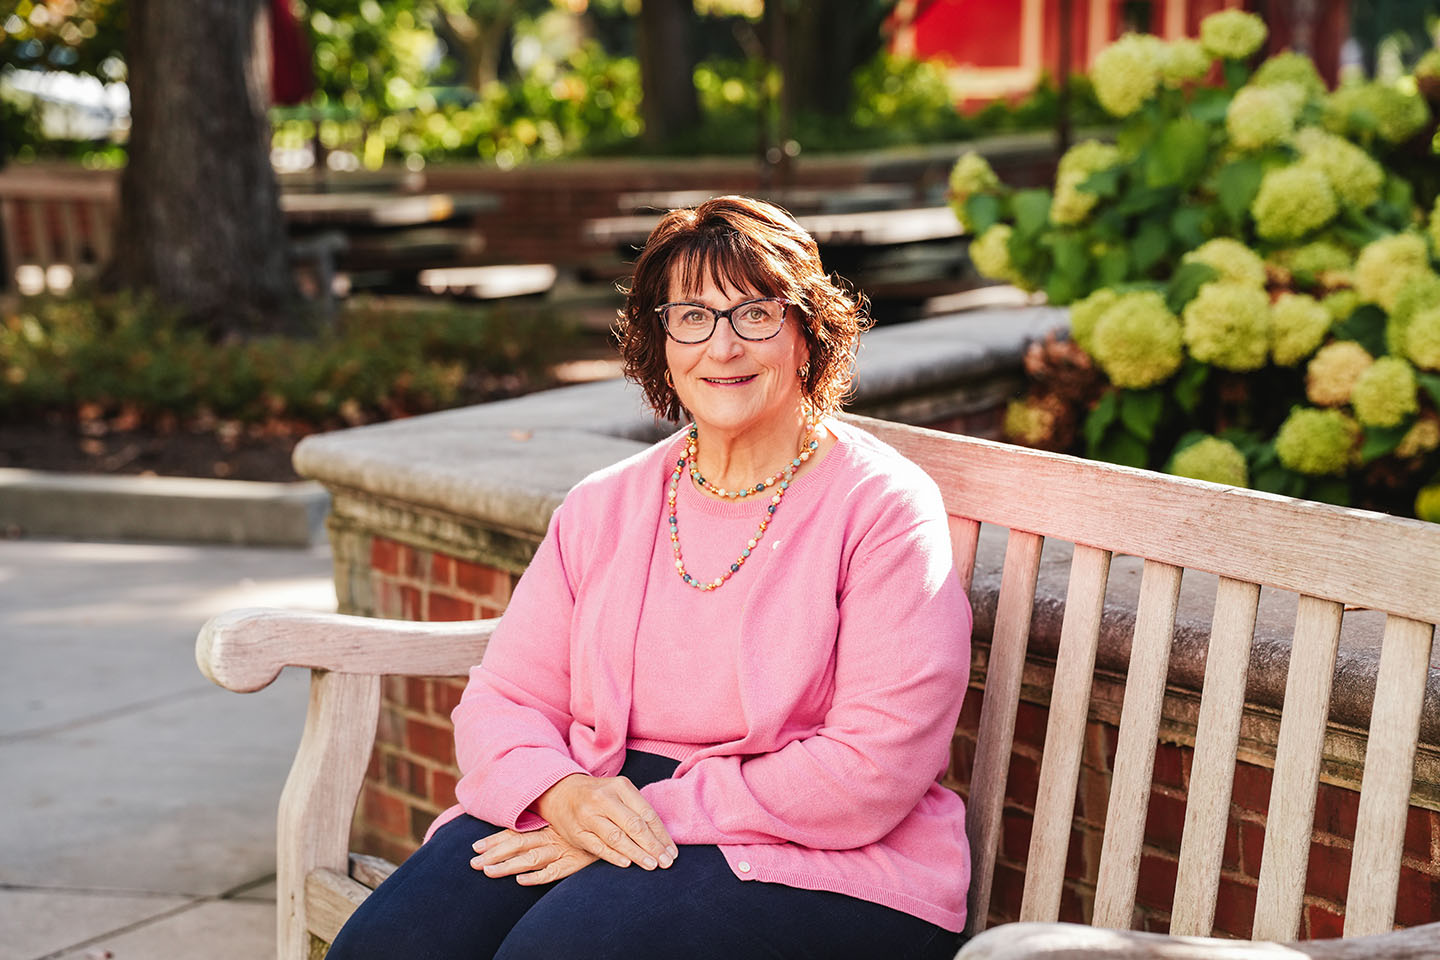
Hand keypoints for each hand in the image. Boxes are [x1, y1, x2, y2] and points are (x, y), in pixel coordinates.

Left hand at [470, 827, 596, 884]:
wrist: (619, 830)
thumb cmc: (592, 826)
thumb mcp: (570, 824)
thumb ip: (552, 827)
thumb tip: (529, 831)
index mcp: (548, 827)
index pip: (517, 833)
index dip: (496, 840)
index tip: (476, 847)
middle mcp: (551, 838)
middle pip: (518, 845)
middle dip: (494, 854)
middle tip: (473, 864)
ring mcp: (562, 850)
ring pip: (531, 858)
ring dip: (509, 865)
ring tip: (488, 872)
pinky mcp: (574, 862)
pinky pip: (553, 872)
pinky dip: (537, 876)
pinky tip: (521, 881)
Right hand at [533, 773, 677, 870]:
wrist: (561, 792)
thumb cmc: (598, 795)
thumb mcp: (619, 793)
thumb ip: (637, 811)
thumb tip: (662, 840)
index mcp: (620, 786)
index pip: (647, 813)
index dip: (661, 835)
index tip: (672, 851)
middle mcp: (604, 799)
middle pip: (634, 825)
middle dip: (653, 846)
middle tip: (666, 862)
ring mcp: (588, 815)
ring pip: (617, 837)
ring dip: (637, 853)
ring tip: (651, 865)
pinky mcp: (577, 832)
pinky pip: (598, 847)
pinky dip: (614, 856)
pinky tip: (628, 863)